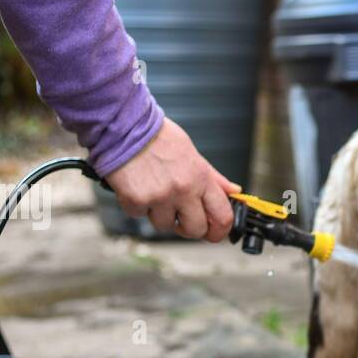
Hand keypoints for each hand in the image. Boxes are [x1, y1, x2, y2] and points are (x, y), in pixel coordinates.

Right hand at [106, 119, 239, 241]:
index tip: (213, 232)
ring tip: (153, 191)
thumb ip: (213, 177)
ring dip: (158, 214)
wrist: (123, 125)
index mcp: (201, 177)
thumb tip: (234, 191)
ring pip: (165, 225)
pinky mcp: (137, 200)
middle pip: (196, 230)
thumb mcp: (191, 153)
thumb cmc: (156, 137)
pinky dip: (137, 205)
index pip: (223, 216)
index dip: (219, 231)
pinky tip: (136, 186)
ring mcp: (160, 197)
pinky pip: (140, 216)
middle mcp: (184, 189)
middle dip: (188, 228)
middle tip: (180, 218)